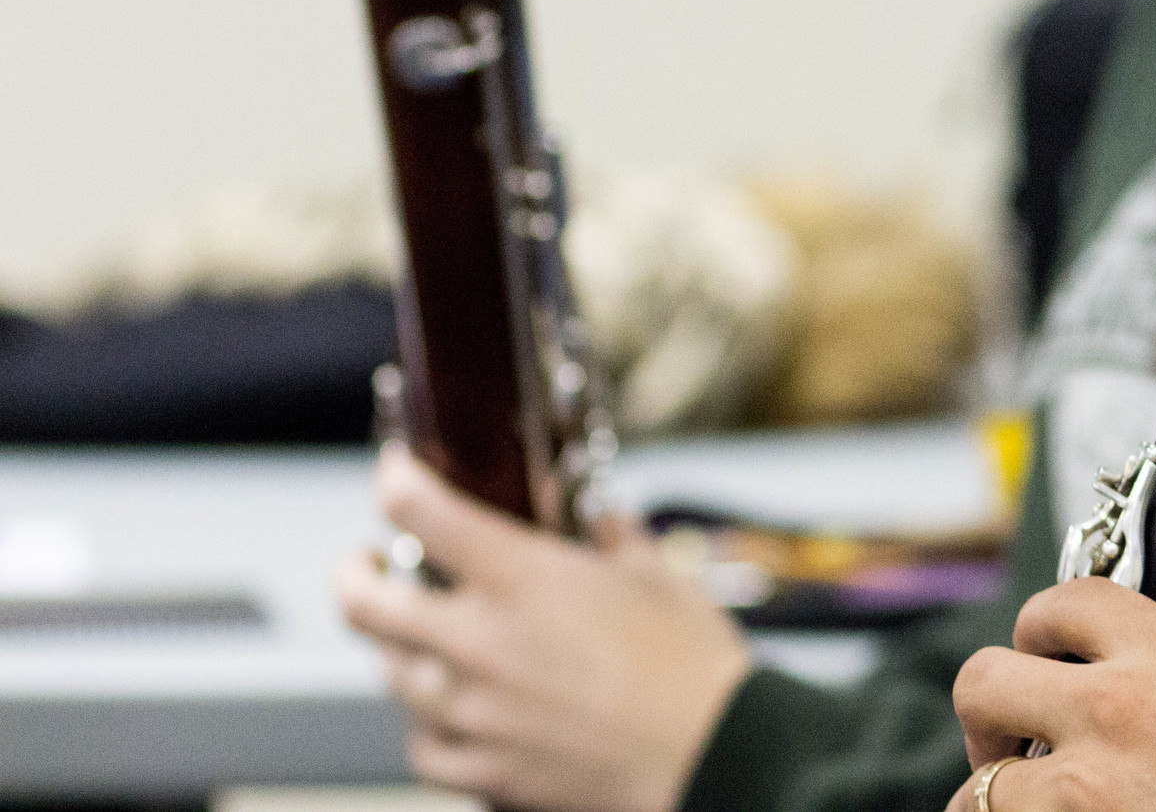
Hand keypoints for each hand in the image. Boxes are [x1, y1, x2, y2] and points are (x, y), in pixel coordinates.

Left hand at [334, 443, 751, 811]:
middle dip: (351, 574)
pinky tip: (449, 714)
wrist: (713, 754)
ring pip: (390, 675)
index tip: (394, 474)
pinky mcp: (484, 772)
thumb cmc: (692, 665)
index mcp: (521, 578)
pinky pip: (423, 746)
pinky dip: (428, 724)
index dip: (394, 481)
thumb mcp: (658, 575)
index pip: (420, 512)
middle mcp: (479, 642)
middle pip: (363, 603)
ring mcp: (474, 712)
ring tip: (417, 639)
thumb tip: (598, 519)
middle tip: (361, 564)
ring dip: (397, 649)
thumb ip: (613, 538)